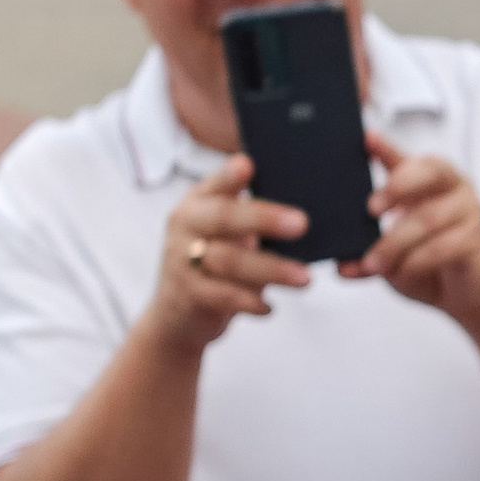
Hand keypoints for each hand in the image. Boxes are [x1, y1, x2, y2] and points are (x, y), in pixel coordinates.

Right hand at [149, 157, 311, 356]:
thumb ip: (251, 217)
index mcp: (198, 202)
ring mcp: (182, 259)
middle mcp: (186, 225)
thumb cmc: (213, 263)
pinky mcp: (187, 294)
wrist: (175, 315)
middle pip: (224, 217)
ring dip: (271, 269)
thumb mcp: (226, 233)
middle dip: (264, 219)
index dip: (229, 175)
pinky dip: (250, 301)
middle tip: (302, 223)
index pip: (216, 183)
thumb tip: (302, 213)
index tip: (249, 165)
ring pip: (228, 260)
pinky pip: (223, 296)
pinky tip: (270, 307)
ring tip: (304, 278)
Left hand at [341, 133, 479, 332]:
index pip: (406, 158)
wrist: (468, 297)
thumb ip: (369, 255)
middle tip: (371, 209)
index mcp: (427, 182)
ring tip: (375, 264)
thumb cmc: (430, 266)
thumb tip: (342, 265)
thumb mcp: (393, 257)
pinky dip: (417, 261)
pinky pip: (442, 246)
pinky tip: (403, 271)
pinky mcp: (476, 239)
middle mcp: (452, 188)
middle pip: (429, 170)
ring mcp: (468, 211)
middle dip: (397, 185)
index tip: (366, 139)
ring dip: (395, 244)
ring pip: (427, 218)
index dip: (386, 147)